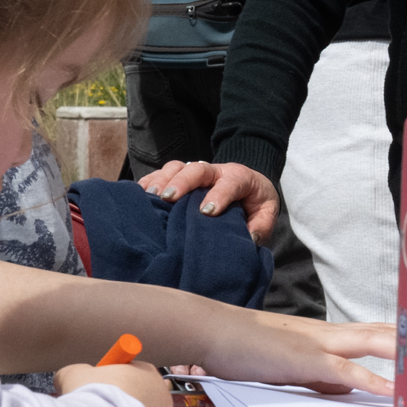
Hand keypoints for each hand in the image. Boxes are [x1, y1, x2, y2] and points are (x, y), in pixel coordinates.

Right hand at [58, 360, 174, 406]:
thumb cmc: (93, 396)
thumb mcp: (73, 374)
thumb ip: (76, 372)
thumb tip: (70, 378)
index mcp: (147, 371)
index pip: (130, 371)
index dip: (110, 380)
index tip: (96, 389)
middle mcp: (162, 393)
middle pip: (137, 394)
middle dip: (118, 401)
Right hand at [135, 160, 280, 241]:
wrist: (248, 184)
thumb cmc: (255, 200)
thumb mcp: (267, 212)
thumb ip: (261, 225)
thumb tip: (248, 239)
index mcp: (240, 178)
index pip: (230, 183)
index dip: (219, 196)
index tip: (207, 212)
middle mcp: (215, 171)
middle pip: (197, 169)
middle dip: (182, 182)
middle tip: (168, 197)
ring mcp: (195, 171)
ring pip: (176, 167)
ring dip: (161, 180)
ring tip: (150, 196)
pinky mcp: (180, 176)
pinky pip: (161, 173)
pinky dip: (149, 181)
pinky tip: (139, 194)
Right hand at [190, 310, 398, 394]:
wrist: (212, 331)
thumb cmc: (247, 348)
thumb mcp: (294, 363)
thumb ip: (324, 375)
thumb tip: (351, 386)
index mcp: (330, 335)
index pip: (380, 332)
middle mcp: (332, 334)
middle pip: (388, 332)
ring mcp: (320, 344)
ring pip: (375, 343)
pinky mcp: (306, 359)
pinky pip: (346, 370)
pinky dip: (372, 380)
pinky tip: (391, 391)